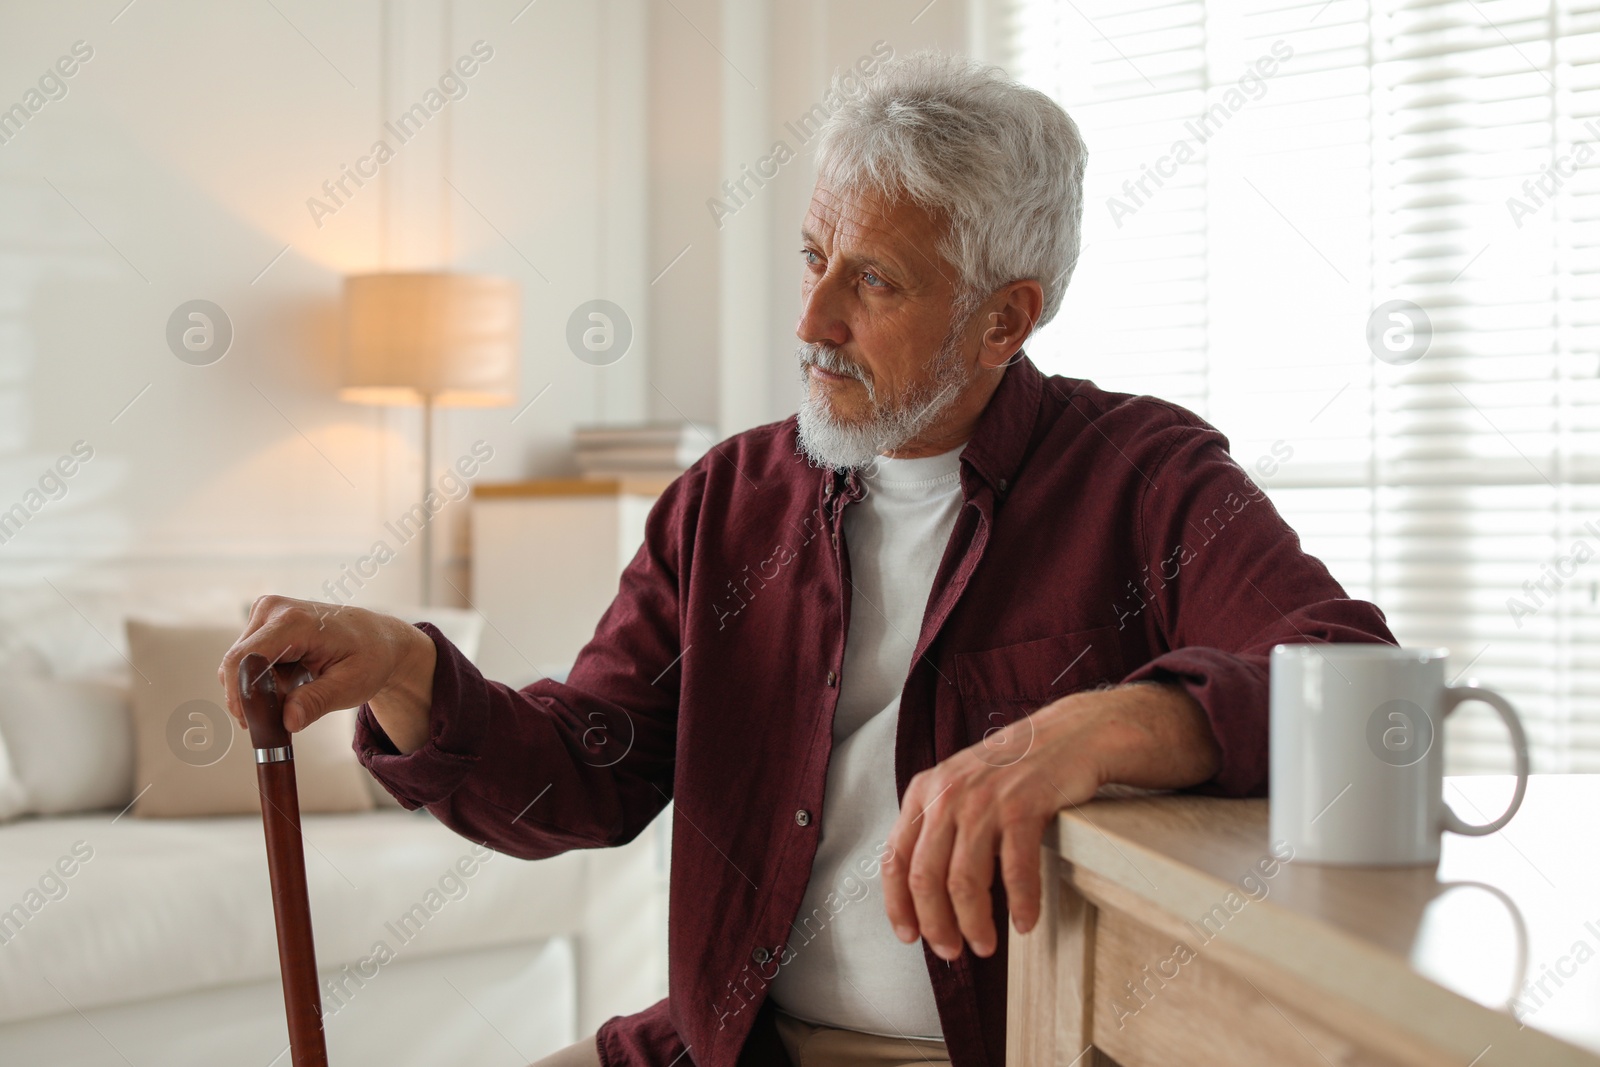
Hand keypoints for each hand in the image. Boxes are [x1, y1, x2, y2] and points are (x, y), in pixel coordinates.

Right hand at [218, 596, 437, 752]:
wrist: (380, 639)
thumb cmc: (370, 658)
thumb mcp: (351, 686)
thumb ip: (316, 702)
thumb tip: (288, 721)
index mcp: (295, 621)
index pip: (243, 660)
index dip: (239, 696)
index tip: (252, 725)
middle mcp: (274, 609)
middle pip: (238, 664)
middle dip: (251, 697)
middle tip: (281, 719)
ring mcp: (267, 612)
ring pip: (241, 664)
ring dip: (259, 689)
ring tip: (296, 696)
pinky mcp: (265, 621)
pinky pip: (249, 659)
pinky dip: (264, 679)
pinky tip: (292, 684)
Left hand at [880, 682, 1220, 960]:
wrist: (1068, 736)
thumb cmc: (1014, 772)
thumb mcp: (958, 788)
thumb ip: (935, 826)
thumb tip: (921, 893)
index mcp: (924, 791)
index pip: (894, 859)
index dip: (898, 905)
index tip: (910, 937)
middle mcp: (947, 794)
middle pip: (925, 877)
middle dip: (936, 925)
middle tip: (952, 952)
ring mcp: (984, 800)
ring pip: (964, 881)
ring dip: (973, 924)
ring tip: (985, 945)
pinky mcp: (1024, 806)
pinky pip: (1015, 871)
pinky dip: (1020, 904)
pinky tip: (1025, 923)